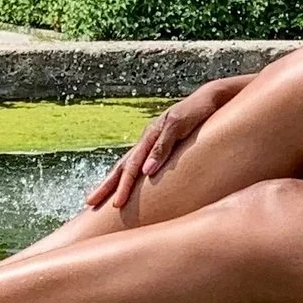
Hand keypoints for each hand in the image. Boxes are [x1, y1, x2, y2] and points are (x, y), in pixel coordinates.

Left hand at [86, 74, 253, 214]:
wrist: (211, 99)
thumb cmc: (196, 124)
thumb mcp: (180, 146)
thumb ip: (167, 158)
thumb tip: (153, 178)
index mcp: (148, 145)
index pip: (124, 167)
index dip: (109, 184)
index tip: (94, 202)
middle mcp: (149, 137)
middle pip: (124, 164)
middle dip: (108, 185)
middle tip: (90, 203)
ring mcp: (161, 129)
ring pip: (138, 157)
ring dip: (127, 180)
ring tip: (117, 201)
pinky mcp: (176, 122)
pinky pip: (163, 142)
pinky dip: (155, 156)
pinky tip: (148, 172)